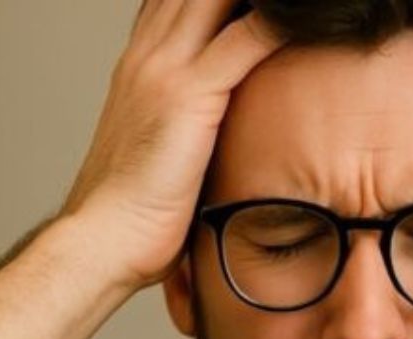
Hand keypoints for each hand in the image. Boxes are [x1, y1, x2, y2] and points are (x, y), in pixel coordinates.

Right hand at [58, 0, 282, 294]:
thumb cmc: (132, 214)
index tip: (243, 5)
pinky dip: (280, 24)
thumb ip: (182, 128)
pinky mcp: (190, 95)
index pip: (172, 2)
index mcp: (138, 68)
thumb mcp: (157, 152)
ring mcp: (165, 71)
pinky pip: (245, 40)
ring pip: (217, 0)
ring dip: (261, 0)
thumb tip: (211, 139)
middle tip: (288, 1)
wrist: (103, 241)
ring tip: (305, 4)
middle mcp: (148, 57)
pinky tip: (309, 20)